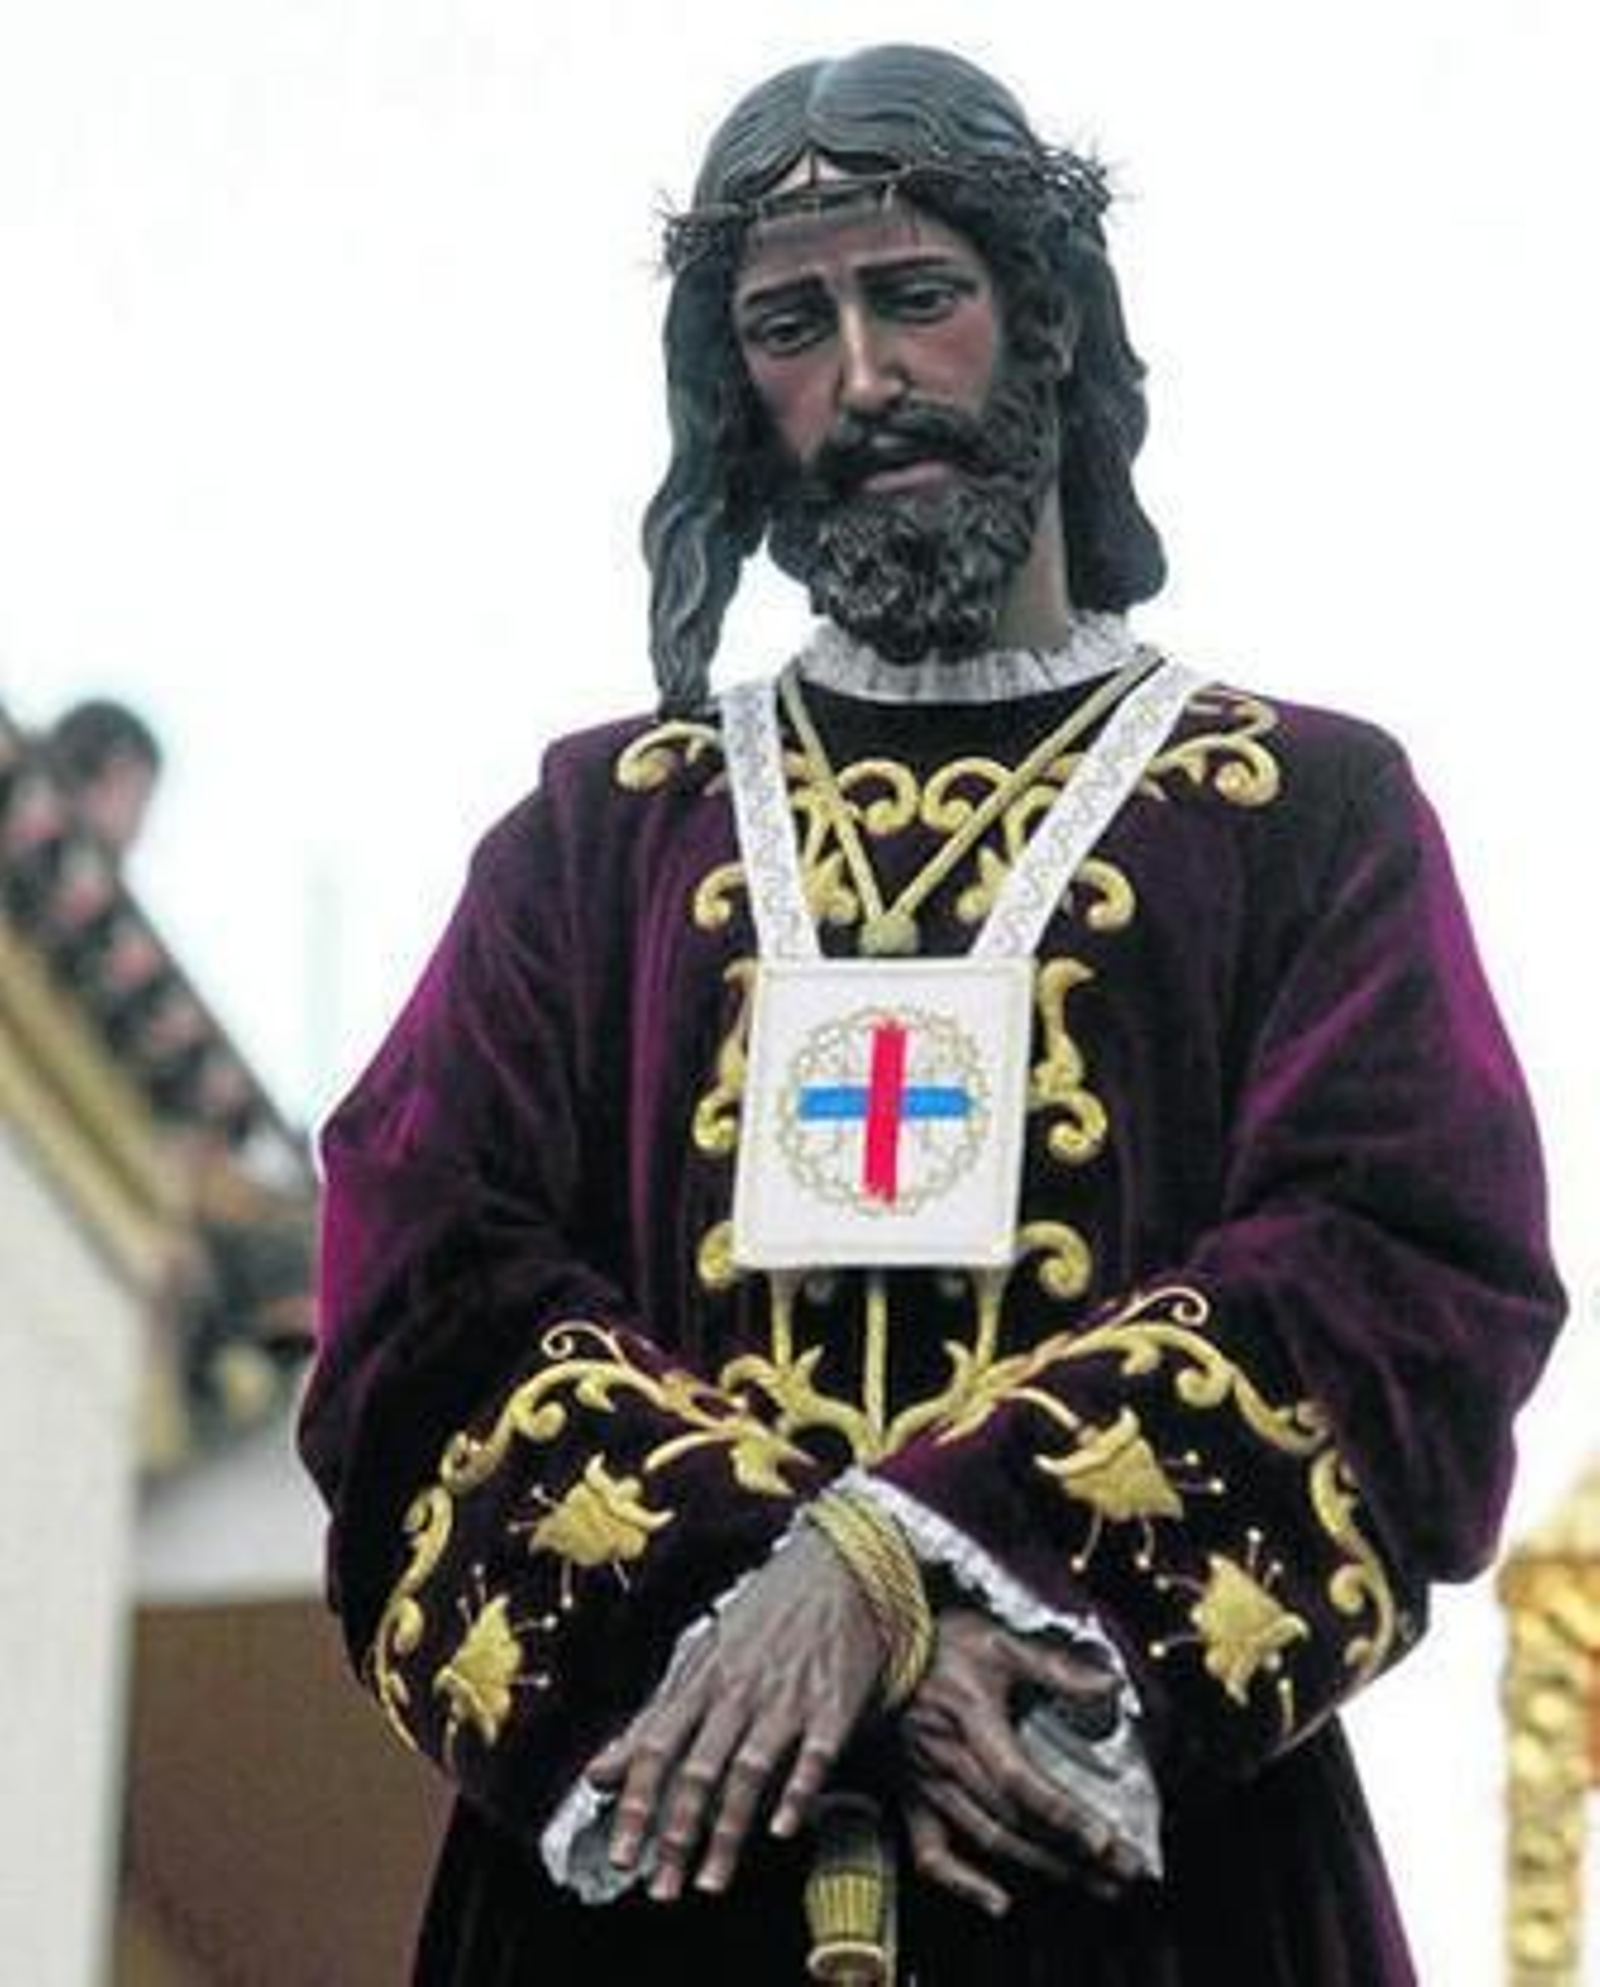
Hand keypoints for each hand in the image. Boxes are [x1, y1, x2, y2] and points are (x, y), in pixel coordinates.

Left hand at [586, 1525, 883, 1901]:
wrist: (837, 1567)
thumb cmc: (764, 1615)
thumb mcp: (701, 1658)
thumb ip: (652, 1719)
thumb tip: (599, 1771)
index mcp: (702, 1679)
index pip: (657, 1747)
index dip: (637, 1804)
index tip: (622, 1854)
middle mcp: (738, 1691)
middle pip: (699, 1771)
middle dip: (676, 1835)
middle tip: (661, 1888)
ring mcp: (786, 1697)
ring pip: (748, 1772)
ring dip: (727, 1832)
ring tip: (712, 1880)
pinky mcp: (832, 1703)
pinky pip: (812, 1756)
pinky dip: (795, 1792)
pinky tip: (782, 1828)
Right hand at [898, 1607, 1133, 1917]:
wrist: (874, 1649)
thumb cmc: (934, 1644)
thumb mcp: (996, 1641)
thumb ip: (1053, 1665)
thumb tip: (1107, 1684)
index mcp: (972, 1722)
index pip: (1020, 1780)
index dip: (1062, 1814)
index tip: (1105, 1840)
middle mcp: (950, 1762)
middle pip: (1017, 1821)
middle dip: (1073, 1853)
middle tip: (1121, 1873)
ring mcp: (929, 1786)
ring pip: (989, 1841)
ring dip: (1043, 1869)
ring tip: (1090, 1885)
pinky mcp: (912, 1798)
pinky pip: (931, 1854)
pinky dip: (963, 1884)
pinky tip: (997, 1901)